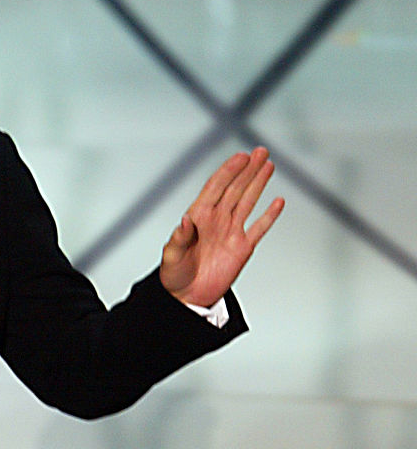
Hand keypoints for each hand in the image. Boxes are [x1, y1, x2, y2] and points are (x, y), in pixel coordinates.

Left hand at [160, 147, 283, 307]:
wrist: (187, 296)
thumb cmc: (174, 274)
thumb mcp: (171, 256)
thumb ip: (178, 238)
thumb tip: (185, 220)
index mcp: (198, 217)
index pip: (215, 187)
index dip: (228, 171)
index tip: (240, 156)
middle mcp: (216, 220)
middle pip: (235, 188)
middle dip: (247, 169)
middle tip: (260, 152)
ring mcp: (230, 232)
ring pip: (247, 201)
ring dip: (258, 183)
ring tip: (268, 164)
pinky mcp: (242, 248)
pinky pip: (259, 228)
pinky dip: (269, 215)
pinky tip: (277, 201)